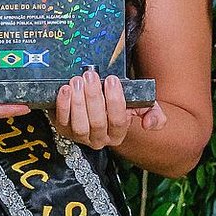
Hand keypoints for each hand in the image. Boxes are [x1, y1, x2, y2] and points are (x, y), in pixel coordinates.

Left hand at [53, 69, 167, 151]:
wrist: (93, 103)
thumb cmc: (115, 103)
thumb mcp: (139, 106)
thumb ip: (153, 113)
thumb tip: (150, 124)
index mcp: (118, 134)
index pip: (119, 121)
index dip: (115, 101)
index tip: (112, 80)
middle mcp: (99, 139)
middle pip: (97, 122)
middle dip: (94, 97)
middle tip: (90, 76)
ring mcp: (80, 136)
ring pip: (80, 125)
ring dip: (78, 101)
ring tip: (77, 81)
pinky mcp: (63, 129)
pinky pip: (62, 120)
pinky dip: (63, 105)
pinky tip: (65, 90)